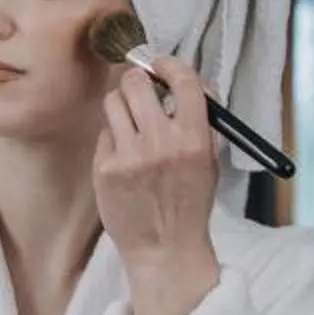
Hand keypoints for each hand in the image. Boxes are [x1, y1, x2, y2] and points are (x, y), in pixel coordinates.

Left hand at [93, 56, 219, 314]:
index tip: (161, 65)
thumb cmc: (189, 203)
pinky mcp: (105, 169)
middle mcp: (162, 143)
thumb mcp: (209, 161)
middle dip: (136, 80)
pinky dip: (112, 139)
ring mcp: (130, 156)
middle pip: (136, 82)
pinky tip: (123, 158)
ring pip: (113, 103)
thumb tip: (191, 82)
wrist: (165, 249)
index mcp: (195, 138)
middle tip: (138, 90)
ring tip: (130, 125)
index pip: (183, 80)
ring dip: (120, 106)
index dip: (168, 64)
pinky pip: (104, 134)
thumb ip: (203, 120)